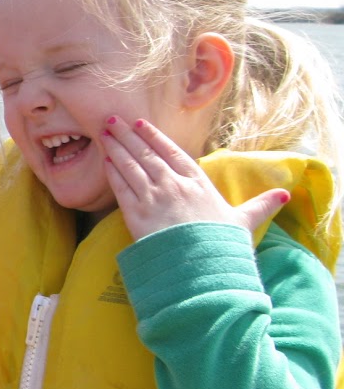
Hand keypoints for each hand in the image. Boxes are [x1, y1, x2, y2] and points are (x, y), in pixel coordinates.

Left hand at [98, 117, 289, 240]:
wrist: (200, 267)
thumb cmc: (222, 244)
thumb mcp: (244, 222)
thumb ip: (261, 205)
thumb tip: (285, 196)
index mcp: (198, 183)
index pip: (172, 152)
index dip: (154, 136)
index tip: (140, 123)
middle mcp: (173, 185)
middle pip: (146, 154)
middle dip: (128, 136)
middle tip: (112, 121)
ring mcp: (153, 198)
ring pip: (131, 166)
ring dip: (116, 148)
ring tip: (104, 133)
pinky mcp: (136, 214)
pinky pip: (121, 188)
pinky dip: (112, 172)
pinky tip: (105, 161)